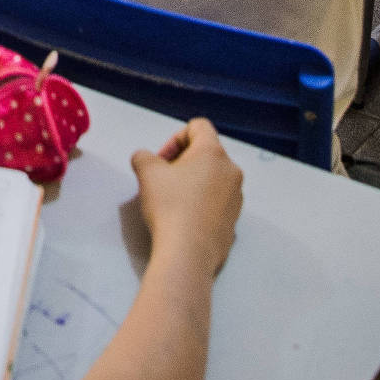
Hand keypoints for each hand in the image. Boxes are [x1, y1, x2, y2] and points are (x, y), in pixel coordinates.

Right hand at [131, 118, 240, 276]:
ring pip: (213, 178)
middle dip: (182, 162)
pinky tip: (184, 219)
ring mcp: (236, 197)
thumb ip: (143, 157)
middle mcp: (231, 171)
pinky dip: (201, 203)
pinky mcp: (234, 220)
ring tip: (173, 201)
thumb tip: (145, 159)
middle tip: (163, 179)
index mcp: (213, 153)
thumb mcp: (147, 173)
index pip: (198, 127)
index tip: (162, 160)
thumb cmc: (170, 206)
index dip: (175, 138)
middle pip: (206, 153)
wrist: (188, 253)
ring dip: (193, 182)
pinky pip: (217, 201)